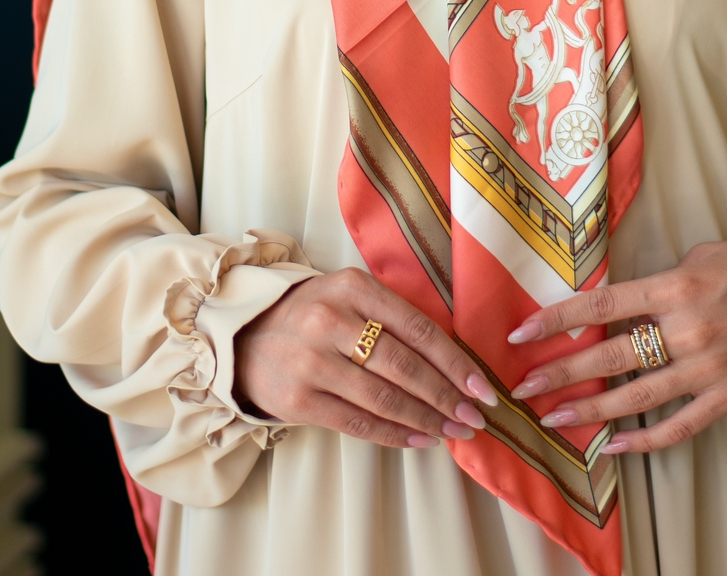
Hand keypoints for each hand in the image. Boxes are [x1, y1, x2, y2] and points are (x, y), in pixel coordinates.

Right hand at [234, 267, 497, 448]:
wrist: (245, 334)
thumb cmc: (315, 313)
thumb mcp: (352, 296)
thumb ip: (395, 317)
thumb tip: (455, 360)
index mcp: (354, 287)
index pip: (418, 328)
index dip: (455, 361)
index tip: (481, 387)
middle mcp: (332, 320)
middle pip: (404, 366)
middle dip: (446, 396)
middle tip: (474, 418)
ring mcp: (311, 361)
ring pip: (383, 398)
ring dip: (425, 419)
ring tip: (452, 432)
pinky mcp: (297, 399)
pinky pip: (356, 422)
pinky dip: (393, 434)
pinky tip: (418, 439)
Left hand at [506, 239, 726, 453]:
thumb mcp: (699, 256)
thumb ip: (658, 282)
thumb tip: (620, 304)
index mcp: (675, 286)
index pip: (601, 305)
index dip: (557, 321)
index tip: (522, 334)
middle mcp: (687, 329)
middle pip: (609, 356)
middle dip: (560, 374)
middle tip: (523, 388)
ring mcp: (708, 369)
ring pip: (635, 397)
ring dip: (589, 410)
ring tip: (554, 420)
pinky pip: (678, 426)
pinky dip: (644, 441)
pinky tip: (613, 446)